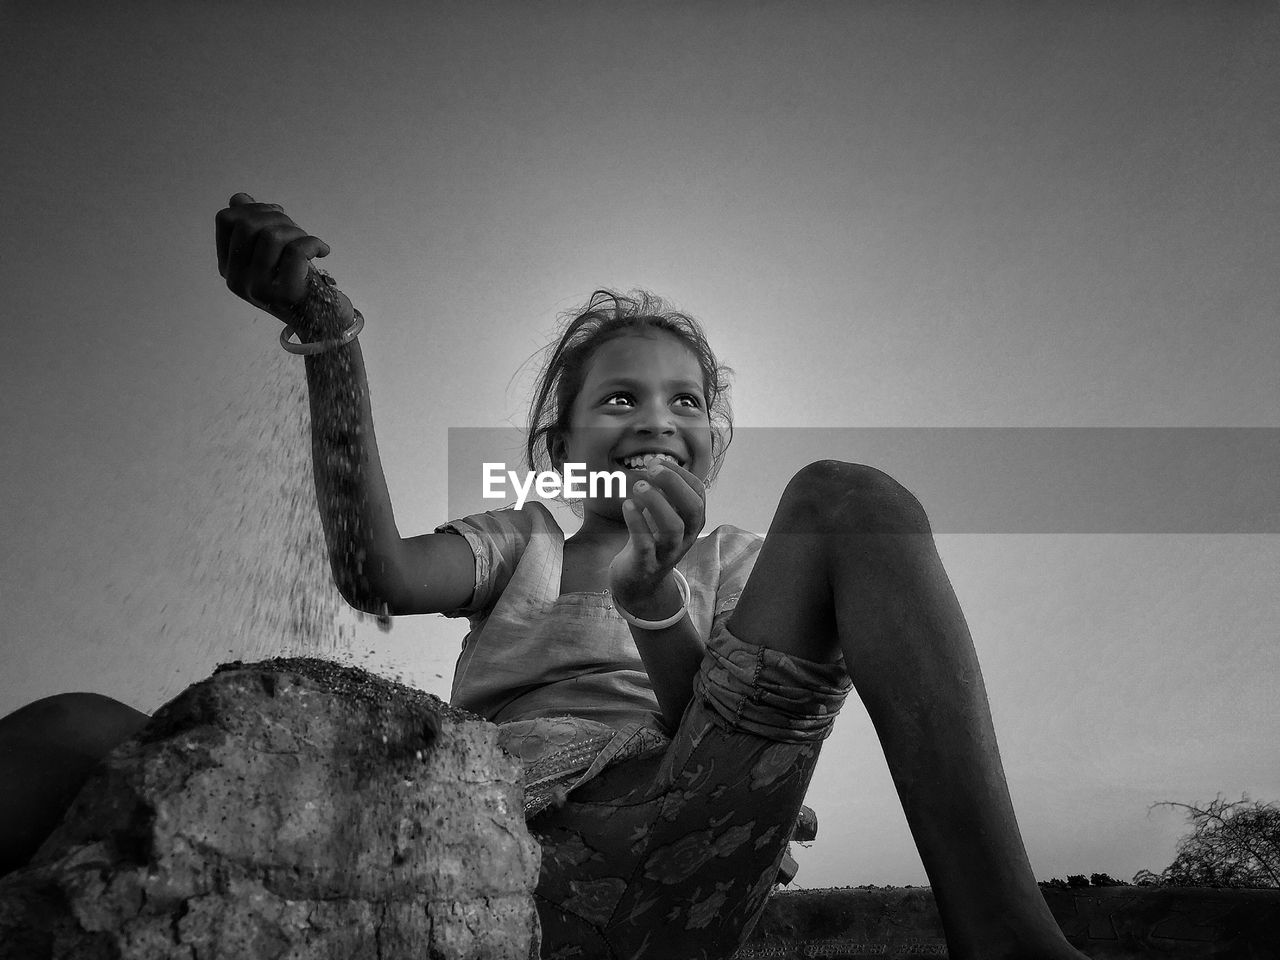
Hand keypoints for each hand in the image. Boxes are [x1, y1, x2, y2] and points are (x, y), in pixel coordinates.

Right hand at [214, 193, 351, 333]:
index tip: (278, 217)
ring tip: (309, 244)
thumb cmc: (298, 282)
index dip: (254, 209)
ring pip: (271, 235)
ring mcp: (258, 288)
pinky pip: (296, 250)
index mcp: (229, 267)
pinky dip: (314, 243)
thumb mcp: (272, 252)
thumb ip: (253, 227)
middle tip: (297, 231)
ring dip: (297, 231)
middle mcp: (237, 279)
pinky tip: (323, 251)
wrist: (322, 320)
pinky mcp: (284, 293)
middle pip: (247, 224)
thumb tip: (238, 199)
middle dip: (278, 218)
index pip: (226, 220)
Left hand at [608, 459, 705, 613]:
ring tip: (639, 486)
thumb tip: (658, 464)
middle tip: (652, 469)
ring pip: (673, 528)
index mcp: (692, 522)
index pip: (698, 493)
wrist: (639, 583)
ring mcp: (667, 552)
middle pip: (693, 509)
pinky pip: (645, 543)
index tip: (659, 462)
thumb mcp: (665, 517)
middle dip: (674, 484)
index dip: (681, 474)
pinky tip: (627, 506)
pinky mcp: (646, 564)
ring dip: (657, 502)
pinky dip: (636, 522)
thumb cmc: (652, 541)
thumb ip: (666, 495)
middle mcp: (685, 537)